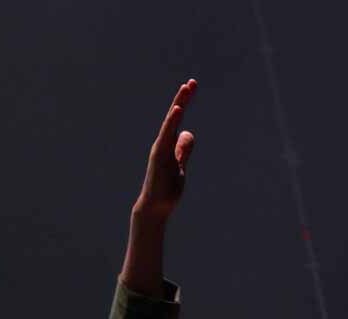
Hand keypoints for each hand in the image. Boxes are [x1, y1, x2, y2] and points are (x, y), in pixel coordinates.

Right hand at [133, 78, 197, 219]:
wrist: (156, 207)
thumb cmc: (166, 189)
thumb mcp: (179, 166)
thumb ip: (183, 150)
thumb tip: (188, 133)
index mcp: (168, 144)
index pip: (178, 120)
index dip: (184, 102)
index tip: (191, 86)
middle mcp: (163, 143)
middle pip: (173, 116)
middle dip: (182, 98)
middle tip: (192, 82)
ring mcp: (160, 148)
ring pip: (170, 123)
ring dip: (178, 105)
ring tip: (186, 89)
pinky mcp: (159, 156)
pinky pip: (166, 136)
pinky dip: (172, 122)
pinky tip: (178, 109)